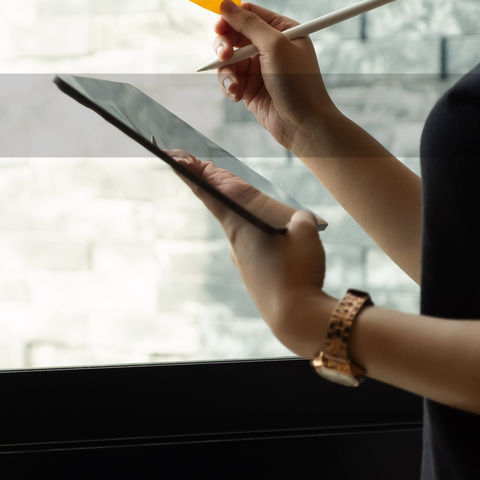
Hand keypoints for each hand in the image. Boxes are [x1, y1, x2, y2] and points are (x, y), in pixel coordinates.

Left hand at [170, 150, 328, 354]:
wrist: (297, 320)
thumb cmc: (298, 273)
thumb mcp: (306, 233)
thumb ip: (299, 218)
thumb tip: (297, 222)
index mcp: (238, 226)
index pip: (208, 192)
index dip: (191, 174)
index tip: (174, 159)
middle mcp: (235, 243)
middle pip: (223, 207)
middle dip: (214, 185)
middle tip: (198, 164)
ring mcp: (243, 261)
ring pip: (241, 229)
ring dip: (240, 212)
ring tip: (239, 195)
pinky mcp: (254, 276)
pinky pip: (254, 248)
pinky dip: (257, 236)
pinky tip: (273, 239)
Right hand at [213, 0, 339, 153]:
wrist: (303, 123)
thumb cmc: (297, 81)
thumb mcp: (274, 45)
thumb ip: (249, 24)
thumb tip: (225, 4)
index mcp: (281, 30)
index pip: (249, 14)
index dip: (231, 18)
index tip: (220, 28)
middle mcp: (268, 46)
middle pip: (233, 34)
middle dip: (224, 45)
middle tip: (224, 55)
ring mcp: (257, 66)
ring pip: (227, 59)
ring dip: (226, 71)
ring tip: (235, 85)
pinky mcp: (248, 86)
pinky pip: (228, 78)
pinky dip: (229, 85)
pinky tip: (237, 94)